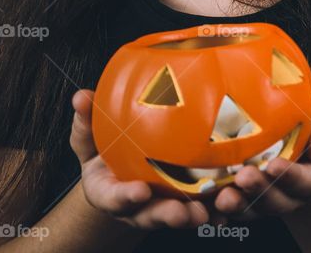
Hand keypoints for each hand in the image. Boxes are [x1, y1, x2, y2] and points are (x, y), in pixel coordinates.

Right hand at [70, 88, 214, 229]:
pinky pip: (202, 208)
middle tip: (181, 212)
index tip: (139, 192)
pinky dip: (215, 209)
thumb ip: (86, 122)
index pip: (114, 198)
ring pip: (178, 215)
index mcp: (109, 192)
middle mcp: (136, 207)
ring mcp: (160, 207)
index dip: (126, 197)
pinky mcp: (184, 203)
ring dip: (193, 215)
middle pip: (150, 215)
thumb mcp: (91, 139)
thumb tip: (81, 96)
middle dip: (166, 215)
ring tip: (207, 211)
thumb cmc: (105, 152)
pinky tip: (229, 203)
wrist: (120, 172)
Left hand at [211, 99, 310, 220]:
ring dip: (238, 203)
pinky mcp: (246, 199)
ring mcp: (267, 200)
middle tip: (244, 176)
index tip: (274, 165)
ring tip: (223, 194)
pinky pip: (233, 208)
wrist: (298, 138)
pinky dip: (220, 208)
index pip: (305, 182)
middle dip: (259, 190)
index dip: (290, 176)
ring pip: (253, 209)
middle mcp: (291, 195)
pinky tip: (208, 201)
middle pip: (276, 201)